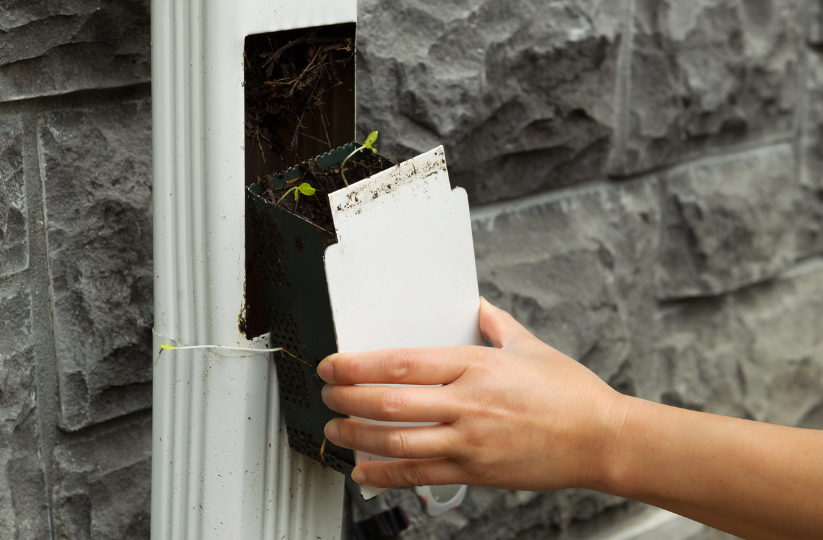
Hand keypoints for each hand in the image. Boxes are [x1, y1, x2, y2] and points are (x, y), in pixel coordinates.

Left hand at [318, 298, 627, 489]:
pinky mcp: (475, 472)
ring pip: (397, 440)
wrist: (602, 440)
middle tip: (326, 394)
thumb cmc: (571, 394)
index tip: (332, 365)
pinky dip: (385, 476)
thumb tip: (477, 305)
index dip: (358, 365)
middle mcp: (468, 402)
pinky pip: (419, 476)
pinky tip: (364, 472)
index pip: (402, 363)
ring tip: (336, 428)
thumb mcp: (530, 346)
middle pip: (389, 402)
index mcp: (476, 365)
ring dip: (357, 436)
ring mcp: (470, 440)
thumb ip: (497, 324)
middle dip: (347, 398)